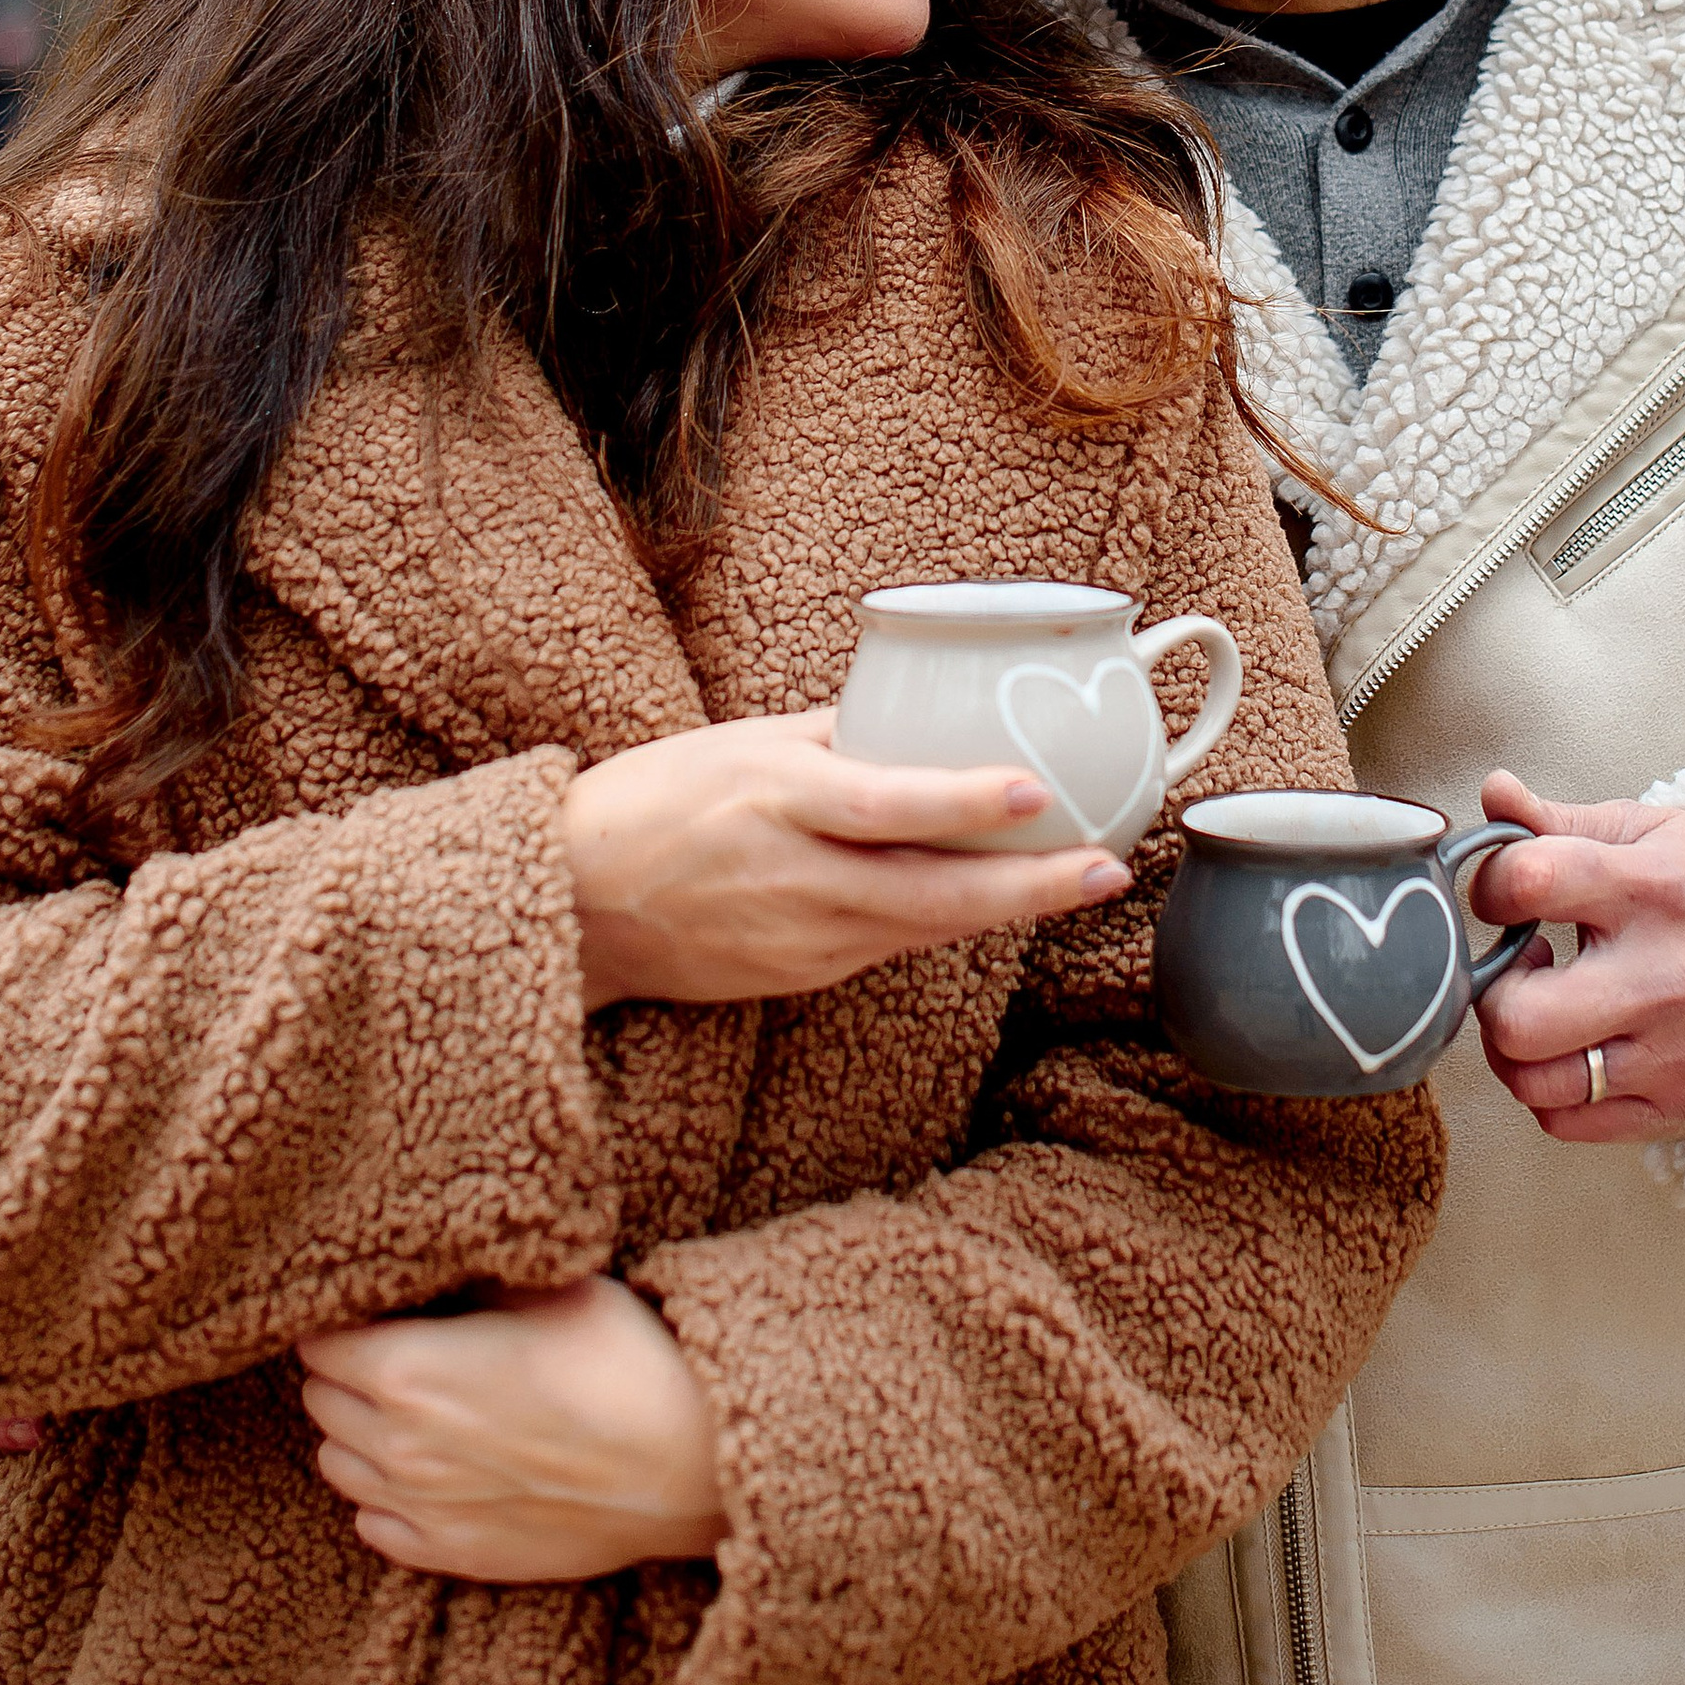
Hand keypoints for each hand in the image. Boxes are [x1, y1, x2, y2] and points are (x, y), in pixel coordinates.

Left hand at [299, 1279, 721, 1584]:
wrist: (686, 1464)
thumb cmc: (621, 1360)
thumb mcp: (547, 1287)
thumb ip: (472, 1282)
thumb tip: (439, 1270)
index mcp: (407, 1369)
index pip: (319, 1342)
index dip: (340, 1317)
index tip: (372, 1303)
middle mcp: (397, 1445)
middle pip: (321, 1401)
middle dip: (343, 1371)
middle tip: (389, 1344)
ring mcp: (422, 1509)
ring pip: (337, 1466)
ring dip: (355, 1431)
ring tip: (404, 1404)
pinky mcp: (455, 1555)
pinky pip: (374, 1526)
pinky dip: (380, 1494)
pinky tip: (422, 1467)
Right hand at [562, 707, 1128, 1009]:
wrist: (576, 905)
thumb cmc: (656, 800)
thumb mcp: (744, 742)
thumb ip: (837, 735)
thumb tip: (922, 708)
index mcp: (777, 800)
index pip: (885, 805)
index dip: (964, 804)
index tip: (1036, 791)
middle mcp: (796, 878)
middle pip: (931, 895)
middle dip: (1030, 890)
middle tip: (1109, 871)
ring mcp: (802, 940)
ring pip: (925, 929)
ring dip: (1007, 909)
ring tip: (1082, 879)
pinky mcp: (802, 977)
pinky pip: (891, 944)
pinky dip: (947, 923)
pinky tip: (998, 902)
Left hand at [1467, 770, 1684, 1141]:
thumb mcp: (1649, 834)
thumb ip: (1558, 820)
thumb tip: (1493, 791)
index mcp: (1651, 887)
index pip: (1528, 881)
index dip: (1491, 886)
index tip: (1506, 895)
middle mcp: (1663, 977)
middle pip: (1516, 1018)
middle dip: (1494, 993)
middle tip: (1520, 971)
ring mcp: (1672, 1054)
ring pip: (1533, 1082)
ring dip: (1515, 1047)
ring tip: (1546, 1009)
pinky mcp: (1678, 1108)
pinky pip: (1564, 1121)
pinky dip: (1548, 1090)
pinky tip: (1572, 1049)